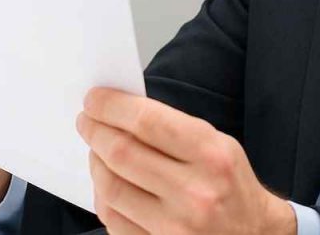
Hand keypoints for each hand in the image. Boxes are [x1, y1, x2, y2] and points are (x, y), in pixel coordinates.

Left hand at [77, 87, 295, 234]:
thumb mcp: (220, 145)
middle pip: (122, 153)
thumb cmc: (233, 186)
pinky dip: (102, 196)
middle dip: (95, 131)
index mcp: (213, 156)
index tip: (95, 98)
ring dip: (95, 162)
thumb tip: (124, 112)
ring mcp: (174, 227)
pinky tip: (106, 182)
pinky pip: (112, 220)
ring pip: (110, 188)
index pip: (149, 122)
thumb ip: (175, 129)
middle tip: (86, 120)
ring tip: (95, 148)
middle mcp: (194, 193)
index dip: (113, 106)